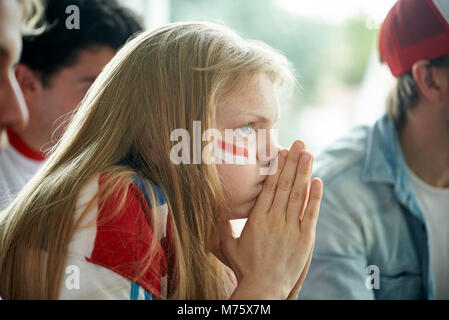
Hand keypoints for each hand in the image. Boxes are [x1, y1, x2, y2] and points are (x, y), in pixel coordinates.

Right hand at [217, 140, 322, 298]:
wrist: (263, 289)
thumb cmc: (244, 268)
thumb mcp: (227, 246)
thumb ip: (221, 226)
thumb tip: (212, 211)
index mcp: (257, 218)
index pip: (269, 186)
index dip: (277, 167)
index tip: (281, 151)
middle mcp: (274, 219)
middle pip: (285, 184)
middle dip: (293, 162)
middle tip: (299, 143)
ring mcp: (290, 228)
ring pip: (298, 194)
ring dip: (304, 172)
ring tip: (308, 154)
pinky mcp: (304, 239)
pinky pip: (310, 213)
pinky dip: (315, 197)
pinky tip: (318, 181)